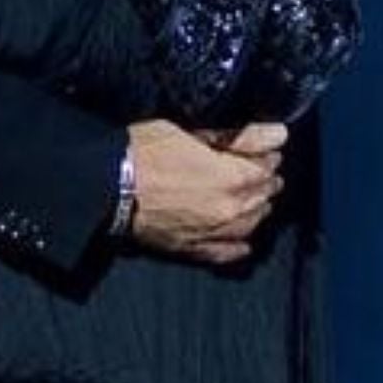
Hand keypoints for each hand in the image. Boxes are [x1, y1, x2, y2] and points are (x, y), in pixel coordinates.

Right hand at [125, 118, 286, 264]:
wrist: (107, 186)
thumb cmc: (143, 153)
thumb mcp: (191, 131)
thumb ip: (237, 136)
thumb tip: (276, 134)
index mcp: (234, 178)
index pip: (268, 166)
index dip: (268, 152)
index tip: (265, 145)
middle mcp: (231, 211)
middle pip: (264, 195)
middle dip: (263, 179)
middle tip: (255, 166)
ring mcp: (214, 234)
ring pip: (253, 223)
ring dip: (254, 206)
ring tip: (247, 194)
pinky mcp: (194, 250)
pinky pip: (230, 252)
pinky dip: (239, 243)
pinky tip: (241, 236)